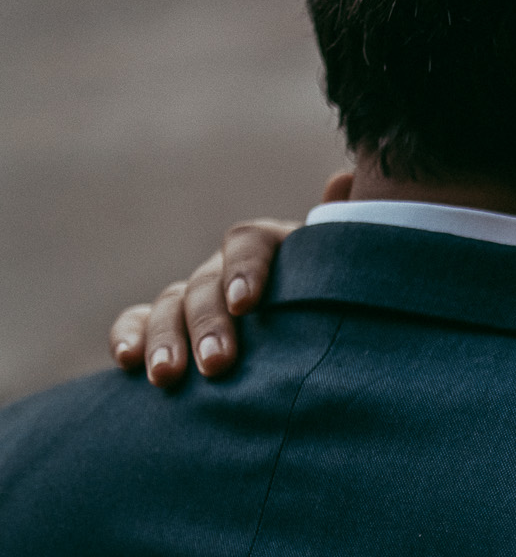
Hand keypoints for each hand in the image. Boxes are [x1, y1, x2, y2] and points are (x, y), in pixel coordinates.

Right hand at [111, 171, 350, 385]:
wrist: (318, 334)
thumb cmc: (338, 301)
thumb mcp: (344, 271)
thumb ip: (347, 234)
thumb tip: (343, 180)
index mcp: (272, 246)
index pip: (250, 243)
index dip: (246, 270)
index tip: (247, 305)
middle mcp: (227, 266)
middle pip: (206, 284)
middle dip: (208, 324)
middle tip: (217, 364)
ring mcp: (194, 293)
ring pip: (171, 306)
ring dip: (165, 338)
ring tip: (168, 376)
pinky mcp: (169, 323)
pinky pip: (139, 321)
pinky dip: (130, 336)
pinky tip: (127, 361)